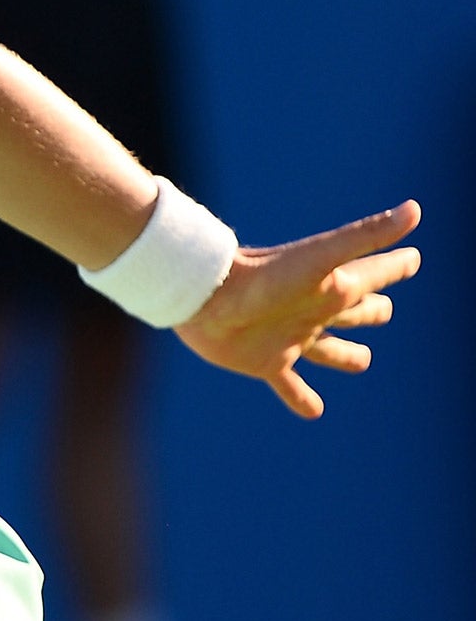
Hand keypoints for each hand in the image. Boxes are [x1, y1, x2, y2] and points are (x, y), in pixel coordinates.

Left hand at [175, 200, 420, 418]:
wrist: (204, 297)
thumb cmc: (265, 275)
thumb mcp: (324, 257)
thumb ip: (367, 236)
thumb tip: (415, 209)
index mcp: (333, 287)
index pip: (376, 275)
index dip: (396, 266)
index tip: (412, 258)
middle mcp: (314, 312)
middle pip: (356, 314)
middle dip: (371, 312)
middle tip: (382, 309)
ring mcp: (290, 338)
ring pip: (330, 351)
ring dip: (346, 356)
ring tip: (361, 360)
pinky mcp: (265, 363)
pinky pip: (290, 386)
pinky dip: (302, 399)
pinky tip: (314, 412)